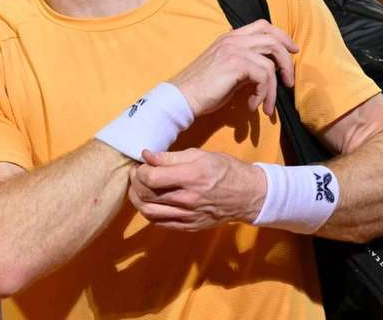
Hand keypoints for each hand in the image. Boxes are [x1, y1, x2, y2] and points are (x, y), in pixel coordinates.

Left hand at [128, 148, 266, 230]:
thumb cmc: (225, 170)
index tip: (141, 163)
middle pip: (146, 195)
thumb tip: (146, 155)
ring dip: (138, 199)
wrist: (248, 195)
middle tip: (137, 173)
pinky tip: (151, 201)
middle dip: (135, 182)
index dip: (140, 170)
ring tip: (140, 188)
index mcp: (190, 177)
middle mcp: (187, 199)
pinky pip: (160, 223)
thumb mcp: (200, 155)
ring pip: (149, 212)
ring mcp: (187, 216)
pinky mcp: (188, 226)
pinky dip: (149, 212)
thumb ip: (170, 157)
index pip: (151, 178)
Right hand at [170, 19, 297, 116]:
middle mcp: (232, 39)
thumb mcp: (226, 70)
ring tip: (268, 105)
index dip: (281, 36)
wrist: (182, 97)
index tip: (292, 51)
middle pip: (272, 38)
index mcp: (230, 37)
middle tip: (289, 81)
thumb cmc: (202, 89)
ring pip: (271, 61)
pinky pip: (264, 75)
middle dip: (287, 60)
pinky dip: (264, 94)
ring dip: (274, 88)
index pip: (263, 25)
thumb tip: (267, 70)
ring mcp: (234, 50)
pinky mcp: (235, 64)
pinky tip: (253, 106)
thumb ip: (245, 64)